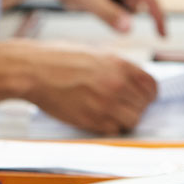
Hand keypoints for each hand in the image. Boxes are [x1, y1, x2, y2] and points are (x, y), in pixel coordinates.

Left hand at [4, 0, 166, 36]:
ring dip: (107, 8)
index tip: (163, 37)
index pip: (150, 0)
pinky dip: (101, 3)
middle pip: (133, 4)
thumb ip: (110, 16)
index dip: (159, 19)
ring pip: (121, 3)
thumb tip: (130, 29)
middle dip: (117, 11)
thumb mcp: (90, 2)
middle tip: (93, 3)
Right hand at [23, 42, 157, 134]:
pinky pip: (114, 130)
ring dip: (125, 119)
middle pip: (144, 105)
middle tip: (123, 105)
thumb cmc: (57, 59)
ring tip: (111, 113)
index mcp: (119, 64)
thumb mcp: (94, 53)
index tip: (143, 97)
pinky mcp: (91, 120)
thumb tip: (132, 80)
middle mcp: (117, 84)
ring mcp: (105, 104)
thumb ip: (116, 66)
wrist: (32, 70)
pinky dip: (110, 127)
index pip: (151, 86)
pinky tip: (99, 117)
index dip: (149, 93)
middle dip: (136, 106)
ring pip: (133, 120)